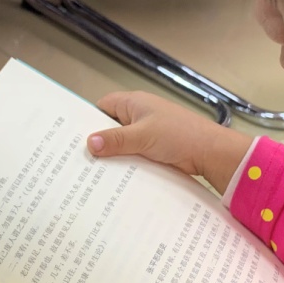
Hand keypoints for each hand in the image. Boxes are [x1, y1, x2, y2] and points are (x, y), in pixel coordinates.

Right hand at [89, 91, 251, 193]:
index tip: (72, 137)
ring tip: (92, 173)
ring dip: (114, 156)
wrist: (211, 153)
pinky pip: (134, 155)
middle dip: (99, 141)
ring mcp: (149, 133)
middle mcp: (140, 116)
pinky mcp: (156, 150)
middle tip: (79, 159)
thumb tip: (90, 143)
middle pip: (111, 127)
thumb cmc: (179, 135)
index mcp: (135, 103)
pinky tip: (115, 178)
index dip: (88, 119)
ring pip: (123, 143)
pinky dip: (127, 164)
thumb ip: (116, 139)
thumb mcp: (142, 136)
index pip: (103, 106)